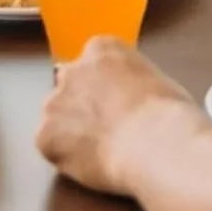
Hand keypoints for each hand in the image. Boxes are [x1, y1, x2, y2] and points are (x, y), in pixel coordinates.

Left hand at [36, 37, 193, 195]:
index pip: (93, 63)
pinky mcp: (45, 135)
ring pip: (56, 118)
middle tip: (106, 127)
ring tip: (99, 149)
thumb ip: (128, 80)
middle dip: (81, 105)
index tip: (117, 102)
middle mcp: (72, 69)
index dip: (105, 86)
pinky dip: (65, 157)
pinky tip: (91, 162)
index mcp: (102, 48)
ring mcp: (54, 102)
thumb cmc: (166, 112)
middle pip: (69, 87)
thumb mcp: (154, 77)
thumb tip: (126, 97)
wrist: (155, 142)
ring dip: (70, 130)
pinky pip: (51, 147)